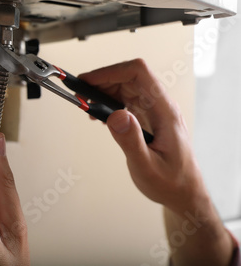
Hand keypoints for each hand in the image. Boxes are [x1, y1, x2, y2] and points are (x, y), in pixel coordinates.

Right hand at [80, 59, 234, 265]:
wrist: (184, 193)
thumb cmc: (170, 182)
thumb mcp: (147, 167)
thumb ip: (131, 141)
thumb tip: (115, 115)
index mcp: (165, 112)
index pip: (139, 74)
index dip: (111, 72)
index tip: (89, 82)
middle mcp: (160, 106)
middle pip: (129, 76)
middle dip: (102, 80)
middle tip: (81, 94)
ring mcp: (154, 110)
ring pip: (126, 85)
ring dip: (104, 90)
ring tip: (87, 106)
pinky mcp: (146, 117)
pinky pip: (126, 98)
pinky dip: (108, 101)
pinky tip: (99, 115)